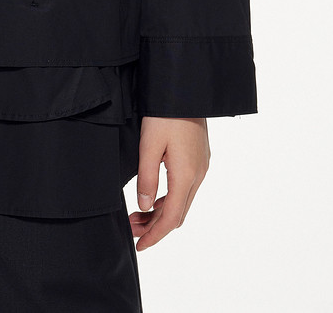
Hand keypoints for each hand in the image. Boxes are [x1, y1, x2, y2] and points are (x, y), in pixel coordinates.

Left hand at [128, 117, 209, 250]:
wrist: (186, 87)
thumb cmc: (165, 113)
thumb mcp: (149, 145)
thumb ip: (147, 178)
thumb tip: (144, 207)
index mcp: (186, 175)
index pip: (171, 218)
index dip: (155, 235)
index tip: (140, 246)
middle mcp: (198, 175)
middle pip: (177, 213)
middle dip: (155, 226)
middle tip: (131, 229)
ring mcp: (201, 166)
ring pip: (182, 201)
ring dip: (161, 212)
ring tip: (137, 215)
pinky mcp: (199, 157)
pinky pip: (185, 188)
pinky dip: (169, 199)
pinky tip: (154, 197)